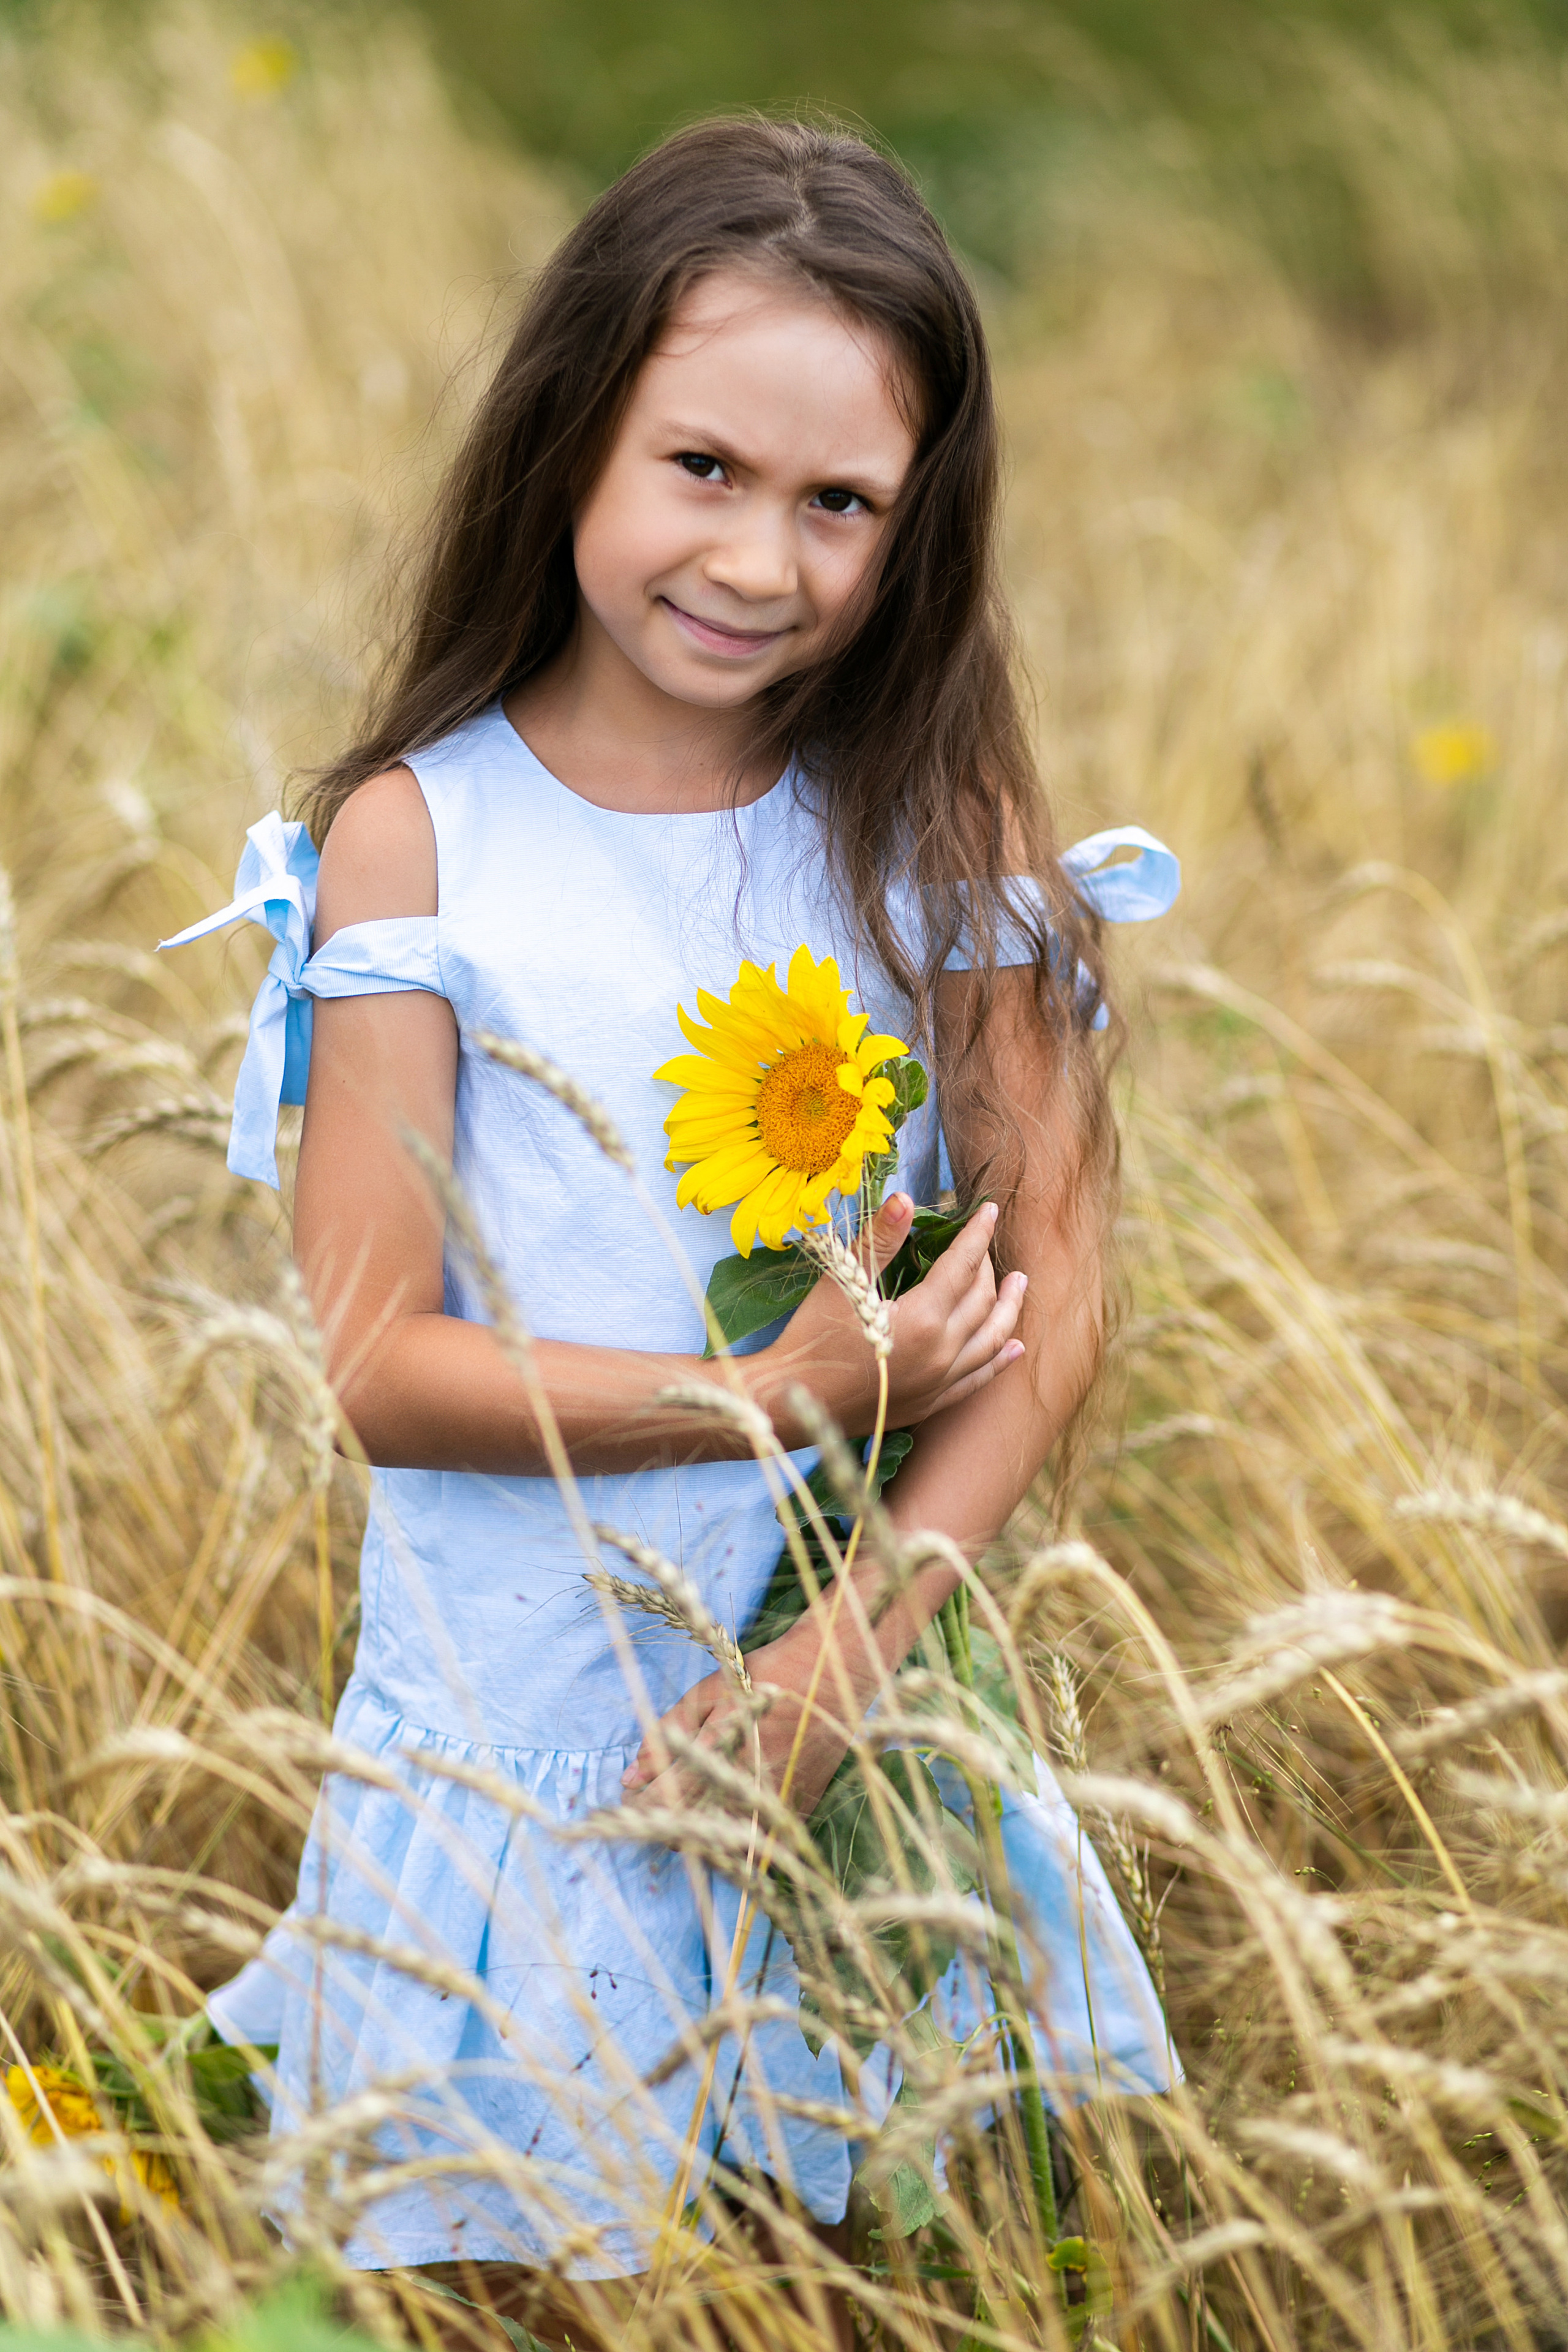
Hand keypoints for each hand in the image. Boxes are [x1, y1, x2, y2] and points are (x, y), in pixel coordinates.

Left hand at [621, 1615, 876, 1819]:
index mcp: (720, 1752)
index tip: (628, 1802)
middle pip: (688, 1828)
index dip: (640, 1806)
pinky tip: (731, 1811)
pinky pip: (757, 1842)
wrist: (830, 1672)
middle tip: (662, 1801)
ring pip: (722, 1843)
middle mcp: (747, 1784)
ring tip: (695, 1807)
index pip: (664, 1799)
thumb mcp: (708, 1693)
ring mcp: (776, 1802)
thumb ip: (668, 1733)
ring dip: (701, 1831)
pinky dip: (737, 1834)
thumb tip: (630, 1777)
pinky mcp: (799, 1810)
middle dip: (666, 1819)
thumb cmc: (763, 1676)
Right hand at [758, 1193, 1026, 1442]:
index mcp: (923, 1319)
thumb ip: (880, 1240)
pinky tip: (1015, 1348)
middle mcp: (942, 1353)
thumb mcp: (843, 1282)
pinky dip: (1001, 1360)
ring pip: (993, 1339)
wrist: (789, 1401)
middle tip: (985, 1245)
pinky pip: (979, 1379)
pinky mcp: (932, 1403)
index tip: (989, 1211)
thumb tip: (905, 1199)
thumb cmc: (811, 1336)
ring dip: (1009, 1308)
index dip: (977, 1234)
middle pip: (983, 1300)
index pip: (964, 1265)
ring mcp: (941, 1383)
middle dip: (988, 1267)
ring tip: (1020, 1284)